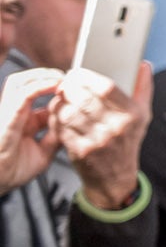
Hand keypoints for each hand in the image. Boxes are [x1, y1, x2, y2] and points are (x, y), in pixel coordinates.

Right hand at [0, 67, 63, 194]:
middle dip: (48, 75)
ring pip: (21, 82)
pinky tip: (55, 85)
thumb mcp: (44, 153)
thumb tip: (74, 124)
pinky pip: (21, 95)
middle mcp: (15, 113)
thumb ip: (56, 137)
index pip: (39, 96)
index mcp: (24, 120)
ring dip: (43, 75)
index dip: (59, 89)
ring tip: (62, 78)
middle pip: (27, 82)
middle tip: (70, 78)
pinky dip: (39, 86)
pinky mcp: (6, 118)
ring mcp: (9, 113)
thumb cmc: (13, 171)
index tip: (77, 87)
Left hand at [52, 66, 150, 210]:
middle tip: (64, 84)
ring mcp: (98, 140)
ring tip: (60, 100)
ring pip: (69, 112)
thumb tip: (143, 65)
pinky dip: (55, 119)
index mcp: (132, 115)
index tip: (78, 73)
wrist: (115, 178)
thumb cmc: (126, 143)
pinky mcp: (81, 151)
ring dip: (59, 103)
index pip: (107, 88)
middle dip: (69, 87)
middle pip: (84, 98)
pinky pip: (61, 128)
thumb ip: (142, 88)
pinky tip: (58, 116)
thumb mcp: (142, 116)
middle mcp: (116, 127)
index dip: (87, 77)